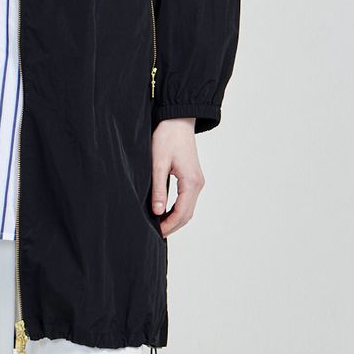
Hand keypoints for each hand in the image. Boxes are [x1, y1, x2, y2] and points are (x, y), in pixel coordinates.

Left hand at [150, 119, 202, 236]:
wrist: (178, 120)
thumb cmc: (167, 138)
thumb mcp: (158, 163)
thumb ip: (159, 189)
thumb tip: (158, 212)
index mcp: (191, 182)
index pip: (181, 213)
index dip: (169, 226)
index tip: (155, 233)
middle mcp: (198, 184)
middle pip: (187, 214)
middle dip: (173, 226)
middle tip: (155, 234)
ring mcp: (198, 181)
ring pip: (188, 208)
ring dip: (175, 219)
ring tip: (159, 226)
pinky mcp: (193, 178)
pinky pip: (187, 200)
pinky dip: (178, 210)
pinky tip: (165, 212)